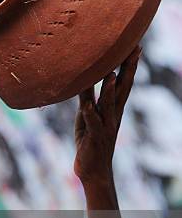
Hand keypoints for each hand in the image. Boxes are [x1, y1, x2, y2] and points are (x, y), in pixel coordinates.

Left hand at [74, 47, 140, 185]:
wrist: (93, 171)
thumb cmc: (89, 141)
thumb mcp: (87, 116)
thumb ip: (87, 98)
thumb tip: (82, 80)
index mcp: (113, 109)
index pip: (123, 82)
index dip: (128, 65)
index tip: (134, 46)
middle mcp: (113, 115)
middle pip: (123, 89)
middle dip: (128, 70)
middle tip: (134, 51)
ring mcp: (105, 126)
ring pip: (108, 105)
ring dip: (110, 91)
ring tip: (111, 75)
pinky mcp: (94, 137)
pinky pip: (92, 124)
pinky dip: (90, 114)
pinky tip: (88, 106)